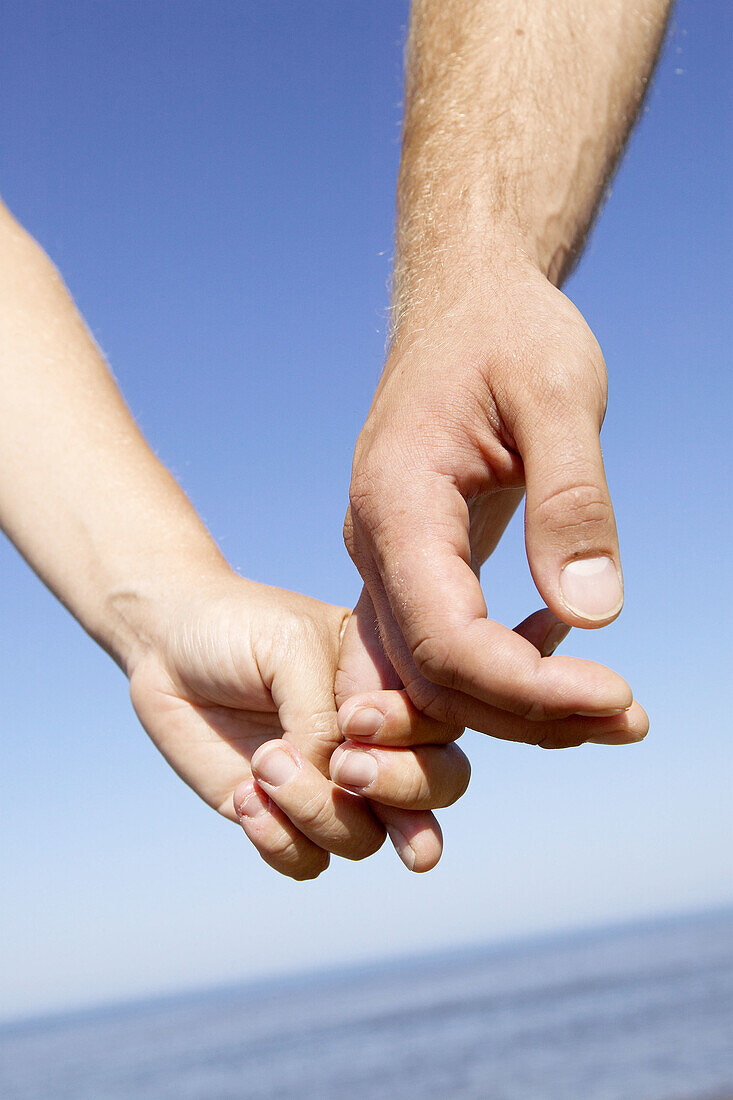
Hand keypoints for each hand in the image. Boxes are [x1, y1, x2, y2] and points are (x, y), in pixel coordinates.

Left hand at [127, 570, 467, 878]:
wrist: (168, 641)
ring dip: (317, 812)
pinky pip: (307, 861)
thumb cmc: (240, 628)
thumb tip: (336, 790)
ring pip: (366, 839)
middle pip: (436, 791)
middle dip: (399, 791)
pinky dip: (279, 841)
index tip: (353, 716)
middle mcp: (377, 741)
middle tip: (343, 769)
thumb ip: (324, 720)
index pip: (444, 730)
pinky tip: (245, 799)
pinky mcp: (282, 817)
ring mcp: (332, 786)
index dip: (413, 738)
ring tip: (264, 765)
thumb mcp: (293, 650)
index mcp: (394, 687)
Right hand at [344, 257, 648, 741]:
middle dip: (530, 714)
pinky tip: (560, 653)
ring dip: (516, 708)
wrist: (464, 304)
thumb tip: (592, 614)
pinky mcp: (410, 565)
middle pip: (433, 676)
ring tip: (609, 710)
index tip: (616, 697)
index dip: (525, 688)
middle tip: (629, 720)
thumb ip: (571, 500)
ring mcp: (385, 559)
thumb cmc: (508, 332)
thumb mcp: (558, 394)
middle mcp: (375, 544)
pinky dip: (498, 677)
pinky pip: (439, 648)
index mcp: (397, 503)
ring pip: (432, 676)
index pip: (444, 638)